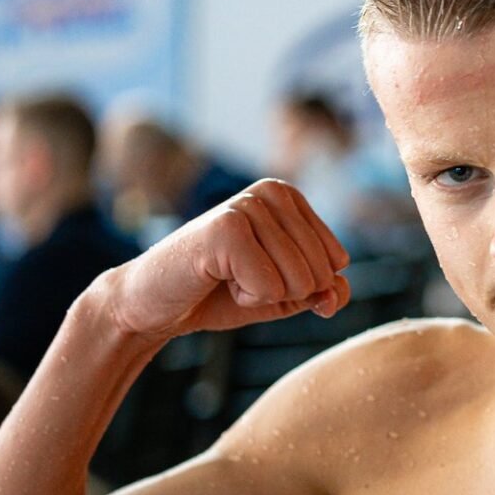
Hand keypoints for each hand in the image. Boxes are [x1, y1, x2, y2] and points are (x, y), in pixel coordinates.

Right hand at [107, 180, 351, 340]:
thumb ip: (326, 292)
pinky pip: (270, 287)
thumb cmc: (221, 293)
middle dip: (282, 291)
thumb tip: (337, 291)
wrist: (156, 304)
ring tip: (226, 276)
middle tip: (238, 277)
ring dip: (260, 293)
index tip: (259, 274)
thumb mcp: (286, 295)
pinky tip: (215, 277)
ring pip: (299, 281)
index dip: (301, 285)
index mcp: (290, 197)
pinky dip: (245, 296)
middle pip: (321, 272)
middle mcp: (272, 191)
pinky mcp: (226, 228)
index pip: (338, 261)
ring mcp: (247, 204)